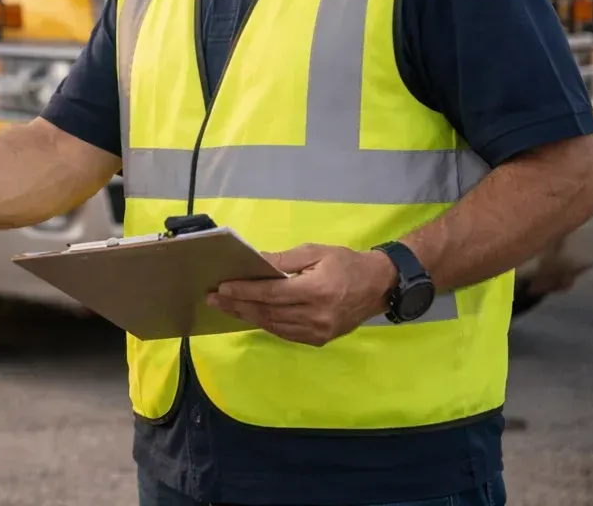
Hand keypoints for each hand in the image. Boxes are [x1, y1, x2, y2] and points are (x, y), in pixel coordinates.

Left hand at [206, 243, 396, 346]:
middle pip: (268, 312)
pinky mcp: (320, 340)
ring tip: (225, 307)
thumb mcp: (315, 252)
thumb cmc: (345, 263)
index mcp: (316, 291)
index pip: (271, 293)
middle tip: (213, 298)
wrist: (379, 286)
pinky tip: (250, 316)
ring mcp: (319, 332)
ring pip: (274, 326)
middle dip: (238, 305)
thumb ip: (283, 260)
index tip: (221, 287)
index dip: (244, 291)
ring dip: (247, 316)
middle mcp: (317, 316)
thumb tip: (254, 262)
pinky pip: (285, 334)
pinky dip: (265, 324)